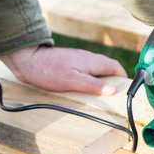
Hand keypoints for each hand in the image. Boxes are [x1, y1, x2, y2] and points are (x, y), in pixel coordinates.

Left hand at [0, 45, 126, 94]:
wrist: (28, 59)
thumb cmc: (49, 70)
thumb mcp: (73, 81)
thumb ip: (93, 85)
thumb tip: (112, 90)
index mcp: (93, 61)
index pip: (116, 68)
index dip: (123, 79)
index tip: (125, 90)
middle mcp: (89, 58)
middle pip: (108, 68)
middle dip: (113, 80)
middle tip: (113, 95)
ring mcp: (80, 58)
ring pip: (98, 68)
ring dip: (102, 79)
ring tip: (99, 93)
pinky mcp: (72, 61)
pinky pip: (87, 69)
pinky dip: (91, 78)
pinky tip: (84, 87)